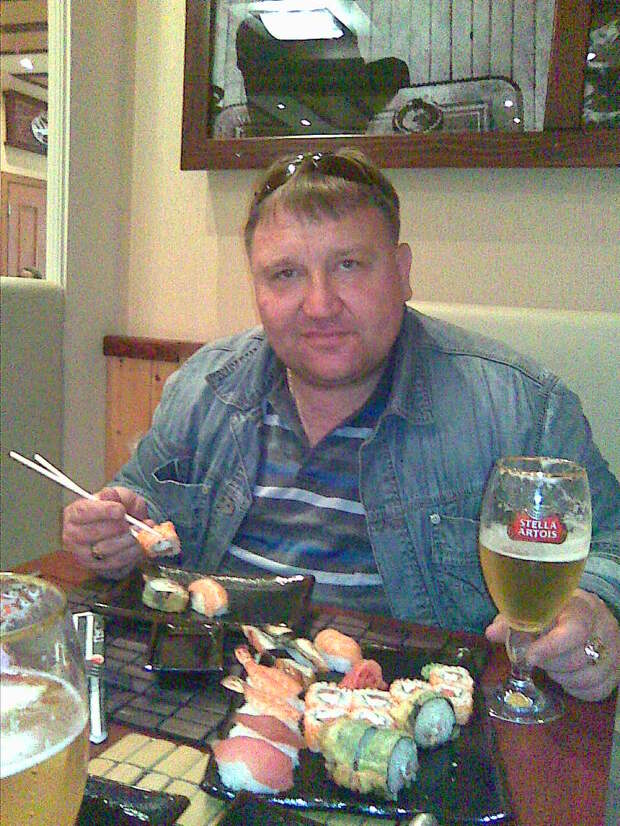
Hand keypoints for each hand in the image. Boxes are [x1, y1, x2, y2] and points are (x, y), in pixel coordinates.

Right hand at [62, 486, 147, 578]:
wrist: (120, 528)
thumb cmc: (116, 509)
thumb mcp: (118, 495)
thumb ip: (116, 494)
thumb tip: (109, 494)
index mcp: (74, 513)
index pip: (84, 512)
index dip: (103, 511)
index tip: (121, 510)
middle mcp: (72, 535)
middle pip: (94, 532)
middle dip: (118, 527)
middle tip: (134, 524)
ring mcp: (82, 554)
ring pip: (105, 549)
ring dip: (127, 541)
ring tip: (140, 533)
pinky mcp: (95, 567)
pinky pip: (114, 563)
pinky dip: (130, 554)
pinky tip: (138, 545)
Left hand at [485, 589, 619, 700]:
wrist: (589, 616)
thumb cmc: (556, 612)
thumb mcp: (535, 609)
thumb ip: (513, 621)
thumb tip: (491, 633)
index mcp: (583, 607)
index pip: (574, 630)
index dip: (550, 647)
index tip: (529, 657)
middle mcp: (605, 628)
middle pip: (577, 658)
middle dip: (550, 663)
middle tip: (537, 656)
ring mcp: (615, 652)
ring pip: (586, 678)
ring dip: (561, 676)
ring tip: (551, 663)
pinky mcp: (617, 673)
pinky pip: (595, 691)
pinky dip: (575, 688)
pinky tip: (566, 675)